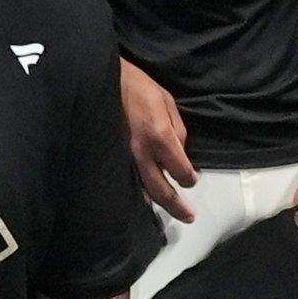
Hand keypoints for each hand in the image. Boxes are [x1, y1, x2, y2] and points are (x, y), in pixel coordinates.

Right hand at [117, 58, 198, 224]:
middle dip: (178, 207)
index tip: (193, 178)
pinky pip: (128, 180)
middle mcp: (141, 153)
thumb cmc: (138, 87)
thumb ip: (178, 130)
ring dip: (158, 204)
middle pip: (162, 191)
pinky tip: (145, 198)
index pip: (181, 171)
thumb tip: (182, 153)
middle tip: (189, 217)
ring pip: (142, 191)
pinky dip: (139, 192)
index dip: (190, 178)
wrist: (103, 81)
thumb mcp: (167, 102)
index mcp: (159, 137)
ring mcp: (124, 158)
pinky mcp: (113, 157)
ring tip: (170, 212)